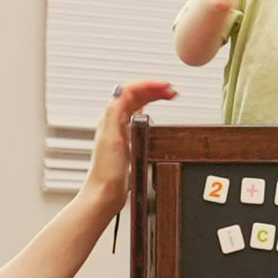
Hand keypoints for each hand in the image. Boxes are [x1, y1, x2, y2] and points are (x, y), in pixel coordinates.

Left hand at [83, 79, 177, 215]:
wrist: (105, 193)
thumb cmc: (106, 171)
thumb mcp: (111, 137)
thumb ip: (115, 112)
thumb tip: (122, 90)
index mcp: (110, 117)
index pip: (130, 90)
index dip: (148, 84)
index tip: (165, 86)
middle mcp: (114, 121)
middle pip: (135, 95)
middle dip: (154, 88)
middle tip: (172, 90)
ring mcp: (120, 130)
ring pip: (137, 104)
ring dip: (152, 96)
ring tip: (168, 95)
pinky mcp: (126, 141)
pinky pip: (137, 116)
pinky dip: (148, 108)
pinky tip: (152, 111)